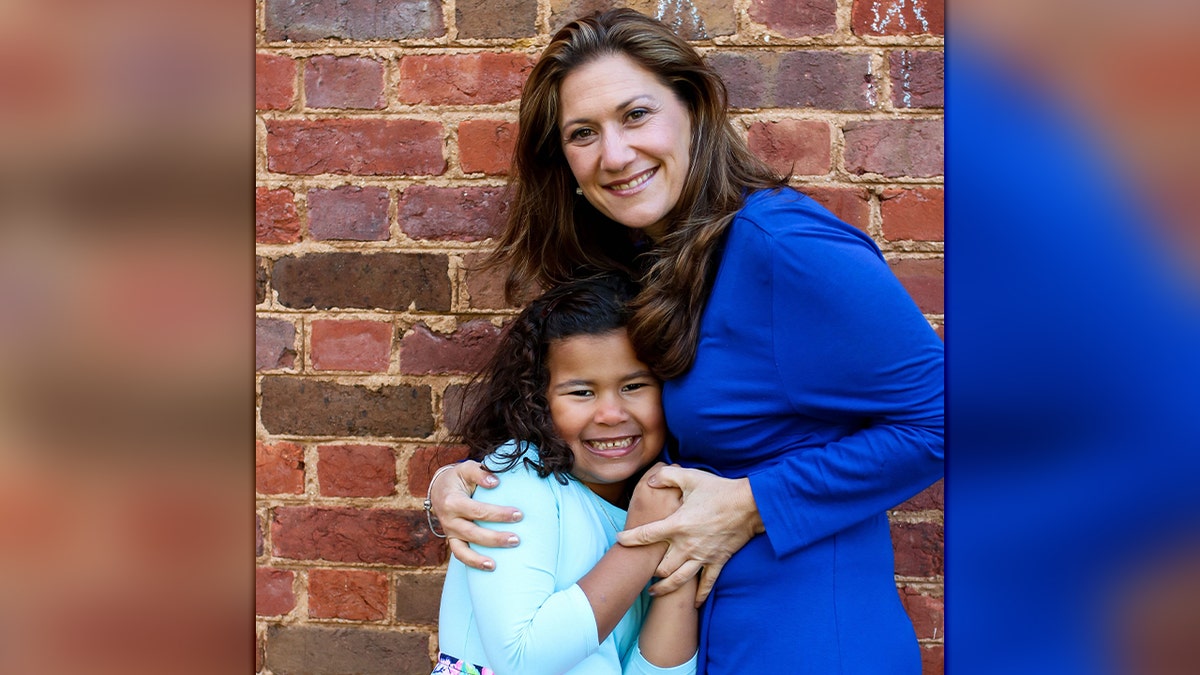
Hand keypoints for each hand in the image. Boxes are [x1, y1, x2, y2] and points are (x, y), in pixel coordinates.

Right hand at [429, 461, 522, 570]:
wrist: (440, 488)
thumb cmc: (458, 478)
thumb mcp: (466, 468)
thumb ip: (480, 473)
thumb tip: (496, 481)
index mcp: (453, 502)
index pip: (478, 510)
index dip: (499, 514)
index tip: (518, 514)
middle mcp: (449, 520)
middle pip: (473, 533)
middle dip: (495, 538)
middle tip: (516, 540)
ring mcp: (449, 532)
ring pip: (463, 550)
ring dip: (480, 559)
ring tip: (497, 564)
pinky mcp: (452, 540)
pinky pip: (460, 555)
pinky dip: (473, 563)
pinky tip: (490, 567)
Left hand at [616, 465, 763, 605]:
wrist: (750, 504)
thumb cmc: (719, 490)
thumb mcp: (691, 477)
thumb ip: (667, 476)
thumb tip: (651, 480)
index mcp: (677, 525)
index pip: (646, 535)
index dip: (629, 539)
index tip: (619, 540)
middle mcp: (687, 545)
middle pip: (660, 567)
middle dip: (648, 570)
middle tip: (641, 569)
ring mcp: (702, 556)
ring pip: (678, 580)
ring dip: (664, 588)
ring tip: (654, 591)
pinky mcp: (717, 562)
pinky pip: (706, 584)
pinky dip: (698, 596)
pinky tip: (693, 603)